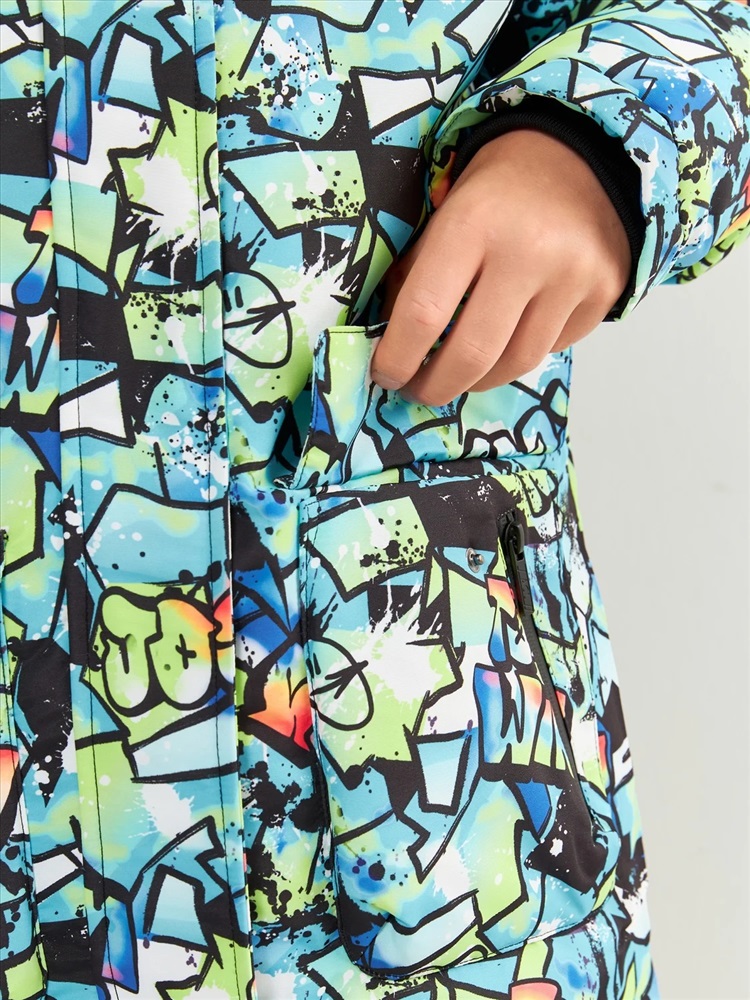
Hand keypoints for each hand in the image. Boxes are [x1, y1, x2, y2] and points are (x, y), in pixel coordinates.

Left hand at [371, 128, 631, 405]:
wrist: (582, 154)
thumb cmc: (499, 187)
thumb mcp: (445, 213)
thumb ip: (417, 274)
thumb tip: (393, 343)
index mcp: (473, 222)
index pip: (424, 313)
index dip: (398, 357)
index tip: (386, 374)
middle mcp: (529, 251)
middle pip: (473, 354)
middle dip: (437, 385)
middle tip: (420, 390)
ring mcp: (574, 275)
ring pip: (516, 363)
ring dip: (479, 379)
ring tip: (460, 372)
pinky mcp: (605, 292)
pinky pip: (553, 349)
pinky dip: (521, 354)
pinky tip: (509, 337)